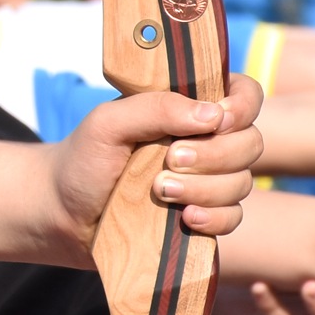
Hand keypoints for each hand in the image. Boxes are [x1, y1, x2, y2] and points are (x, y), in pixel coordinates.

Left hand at [53, 79, 265, 242]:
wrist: (63, 213)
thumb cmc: (83, 158)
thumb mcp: (107, 124)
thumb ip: (155, 108)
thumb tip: (212, 115)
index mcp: (188, 106)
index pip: (245, 95)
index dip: (242, 107)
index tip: (217, 121)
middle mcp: (206, 141)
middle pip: (251, 142)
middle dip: (215, 154)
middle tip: (169, 160)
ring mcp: (208, 181)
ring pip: (243, 183)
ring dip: (207, 188)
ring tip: (160, 190)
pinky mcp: (203, 217)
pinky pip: (233, 218)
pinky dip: (215, 218)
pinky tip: (187, 219)